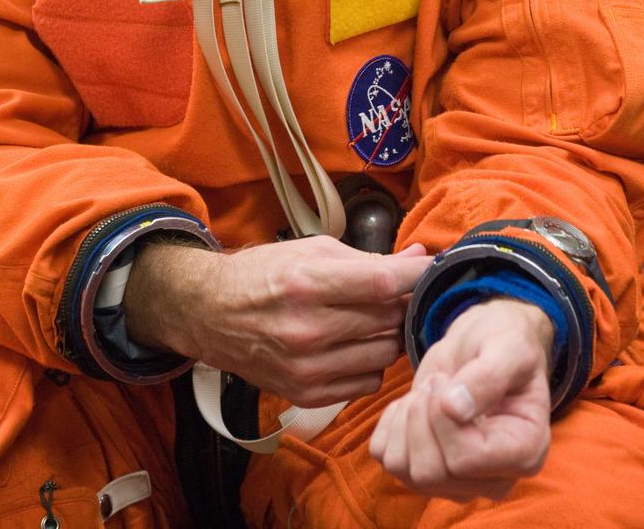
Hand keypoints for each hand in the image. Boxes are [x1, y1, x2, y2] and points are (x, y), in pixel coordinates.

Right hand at [124, 235, 429, 405]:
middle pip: (388, 320)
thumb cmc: (263, 274)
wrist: (210, 314)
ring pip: (384, 354)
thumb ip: (368, 259)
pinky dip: (372, 362)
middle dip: (403, 303)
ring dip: (390, 334)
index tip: (432, 268)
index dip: (416, 276)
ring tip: (376, 317)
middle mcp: (307, 330)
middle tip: (401, 291)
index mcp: (307, 284)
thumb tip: (418, 256)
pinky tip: (356, 343)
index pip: (383, 284)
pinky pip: (367, 382)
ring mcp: (307, 368)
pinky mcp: (306, 394)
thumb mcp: (311, 249)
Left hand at [369, 298, 552, 501]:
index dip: (442, 417)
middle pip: (430, 472)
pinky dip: (391, 423)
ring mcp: (457, 480)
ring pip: (404, 470)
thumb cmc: (503, 343)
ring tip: (429, 391)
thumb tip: (455, 409)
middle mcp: (493, 480)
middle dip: (422, 416)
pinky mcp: (425, 470)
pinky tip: (414, 402)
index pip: (464, 460)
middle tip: (437, 381)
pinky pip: (387, 458)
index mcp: (524, 454)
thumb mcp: (508, 346)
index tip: (447, 380)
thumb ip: (488, 375)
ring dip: (406, 419)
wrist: (482, 345)